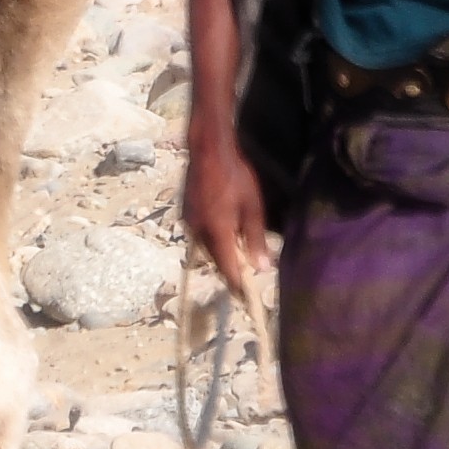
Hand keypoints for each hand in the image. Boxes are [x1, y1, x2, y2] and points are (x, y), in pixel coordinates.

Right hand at [182, 124, 269, 299]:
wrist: (207, 150)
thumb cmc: (236, 176)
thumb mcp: (253, 208)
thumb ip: (256, 239)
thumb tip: (262, 268)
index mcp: (217, 231)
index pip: (228, 268)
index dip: (238, 285)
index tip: (246, 299)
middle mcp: (199, 231)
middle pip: (215, 260)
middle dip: (229, 270)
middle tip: (246, 278)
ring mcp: (189, 222)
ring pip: (206, 248)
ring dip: (221, 253)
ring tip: (238, 253)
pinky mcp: (186, 214)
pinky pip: (200, 235)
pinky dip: (213, 240)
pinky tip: (225, 231)